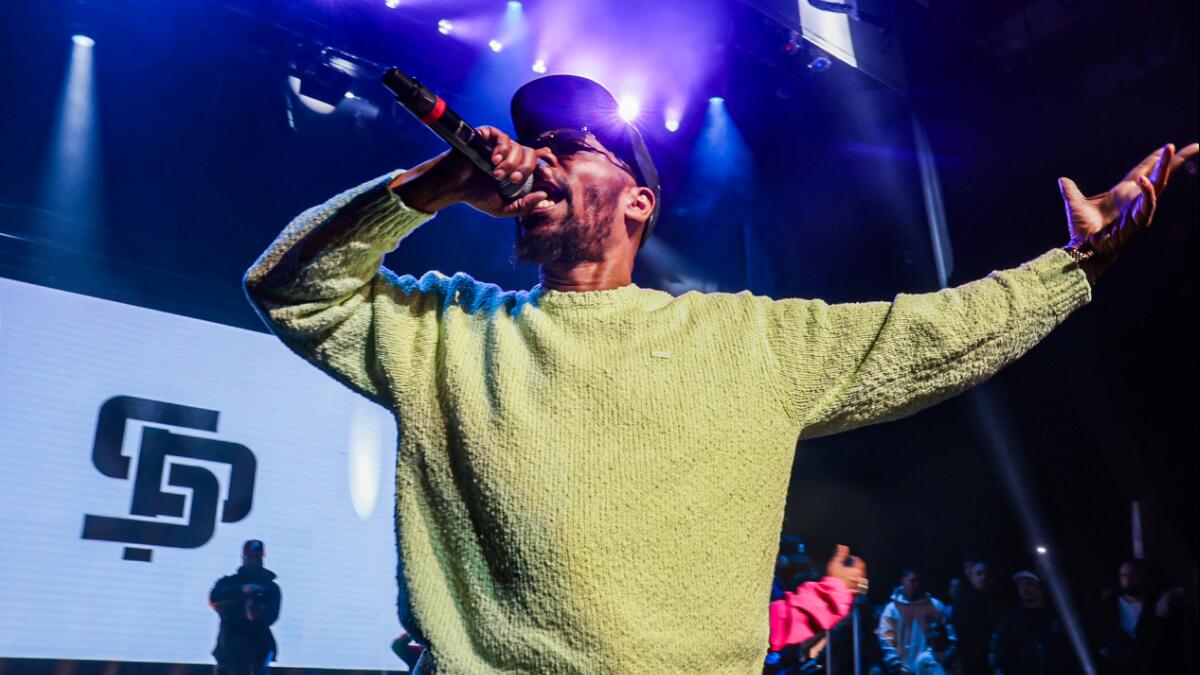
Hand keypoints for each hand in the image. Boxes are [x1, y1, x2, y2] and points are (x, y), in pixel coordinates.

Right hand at [391, 127, 552, 216]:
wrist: (454, 186)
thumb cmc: (475, 196)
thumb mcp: (503, 208)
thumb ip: (524, 206)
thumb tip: (544, 195)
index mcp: (516, 171)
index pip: (536, 164)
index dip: (544, 167)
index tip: (547, 176)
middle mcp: (510, 156)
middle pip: (530, 154)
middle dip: (525, 168)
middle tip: (513, 180)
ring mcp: (499, 145)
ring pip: (517, 146)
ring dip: (510, 163)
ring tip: (496, 174)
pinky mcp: (487, 135)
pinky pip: (502, 136)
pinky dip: (502, 148)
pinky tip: (494, 160)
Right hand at [825, 544, 867, 593]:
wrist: (834, 593)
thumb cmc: (834, 577)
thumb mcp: (835, 564)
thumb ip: (840, 554)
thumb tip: (842, 546)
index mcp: (857, 571)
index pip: (860, 562)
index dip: (856, 559)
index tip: (851, 558)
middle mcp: (860, 578)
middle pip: (862, 570)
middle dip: (857, 567)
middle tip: (850, 566)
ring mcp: (859, 586)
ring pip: (861, 578)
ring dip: (857, 575)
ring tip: (850, 574)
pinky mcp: (857, 593)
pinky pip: (859, 586)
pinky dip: (856, 583)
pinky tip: (850, 583)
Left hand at [1058, 142, 1197, 281]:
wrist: (1082, 249)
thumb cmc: (1083, 230)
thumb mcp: (1075, 204)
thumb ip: (1070, 191)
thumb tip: (1062, 180)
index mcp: (1124, 192)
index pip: (1145, 170)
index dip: (1156, 159)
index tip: (1168, 146)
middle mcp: (1135, 199)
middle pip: (1160, 175)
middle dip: (1176, 160)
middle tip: (1194, 146)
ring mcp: (1139, 209)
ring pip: (1158, 185)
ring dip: (1164, 167)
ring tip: (1169, 149)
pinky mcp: (1138, 222)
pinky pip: (1147, 205)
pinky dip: (1147, 192)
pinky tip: (1146, 180)